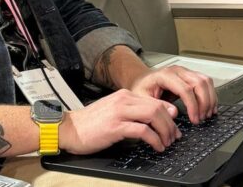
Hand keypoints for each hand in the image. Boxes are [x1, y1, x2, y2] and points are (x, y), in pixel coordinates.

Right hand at [59, 89, 181, 154]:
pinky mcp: (115, 126)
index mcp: (124, 95)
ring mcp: (119, 112)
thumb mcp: (113, 112)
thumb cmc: (89, 123)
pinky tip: (156, 146)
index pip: (154, 100)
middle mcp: (123, 100)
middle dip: (170, 124)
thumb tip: (153, 118)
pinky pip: (143, 131)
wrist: (68, 129)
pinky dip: (154, 140)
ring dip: (165, 131)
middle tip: (174, 137)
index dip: (168, 114)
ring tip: (166, 142)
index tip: (174, 126)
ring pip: (153, 115)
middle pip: (157, 107)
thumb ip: (131, 112)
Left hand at [129, 65, 217, 124]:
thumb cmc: (142, 89)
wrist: (142, 81)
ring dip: (210, 99)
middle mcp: (177, 70)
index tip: (194, 119)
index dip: (193, 106)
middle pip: (199, 83)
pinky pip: (206, 82)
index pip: (185, 89)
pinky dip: (210, 94)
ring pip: (205, 81)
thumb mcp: (143, 99)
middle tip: (202, 118)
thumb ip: (158, 106)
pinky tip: (209, 107)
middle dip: (204, 103)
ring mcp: (185, 71)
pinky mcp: (190, 75)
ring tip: (207, 114)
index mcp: (165, 75)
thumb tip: (174, 112)